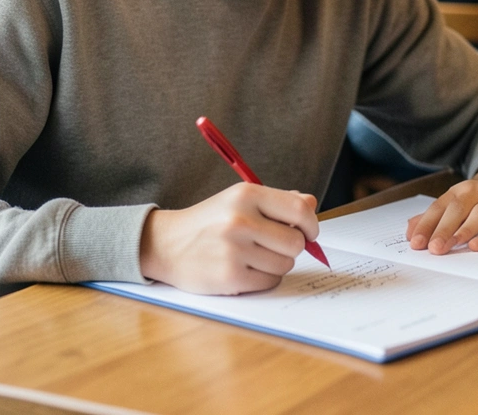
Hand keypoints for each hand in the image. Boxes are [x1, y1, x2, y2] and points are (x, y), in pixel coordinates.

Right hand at [138, 184, 319, 294]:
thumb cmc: (209, 221)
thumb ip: (277, 201)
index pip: (299, 209)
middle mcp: (240, 220)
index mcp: (246, 195)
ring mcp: (234, 250)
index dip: (311, 224)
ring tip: (254, 256)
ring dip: (277, 263)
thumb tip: (311, 204)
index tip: (308, 231)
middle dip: (292, 246)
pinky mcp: (230, 277)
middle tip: (274, 245)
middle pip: (296, 242)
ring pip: (285, 264)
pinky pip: (270, 281)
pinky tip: (246, 269)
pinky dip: (264, 278)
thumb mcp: (239, 200)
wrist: (166, 244)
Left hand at [405, 162, 477, 254]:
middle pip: (460, 209)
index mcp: (460, 190)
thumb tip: (410, 233)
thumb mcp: (456, 202)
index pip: (440, 207)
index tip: (416, 243)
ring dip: (474, 229)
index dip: (427, 225)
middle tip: (436, 249)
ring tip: (466, 247)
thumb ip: (433, 217)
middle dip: (446, 229)